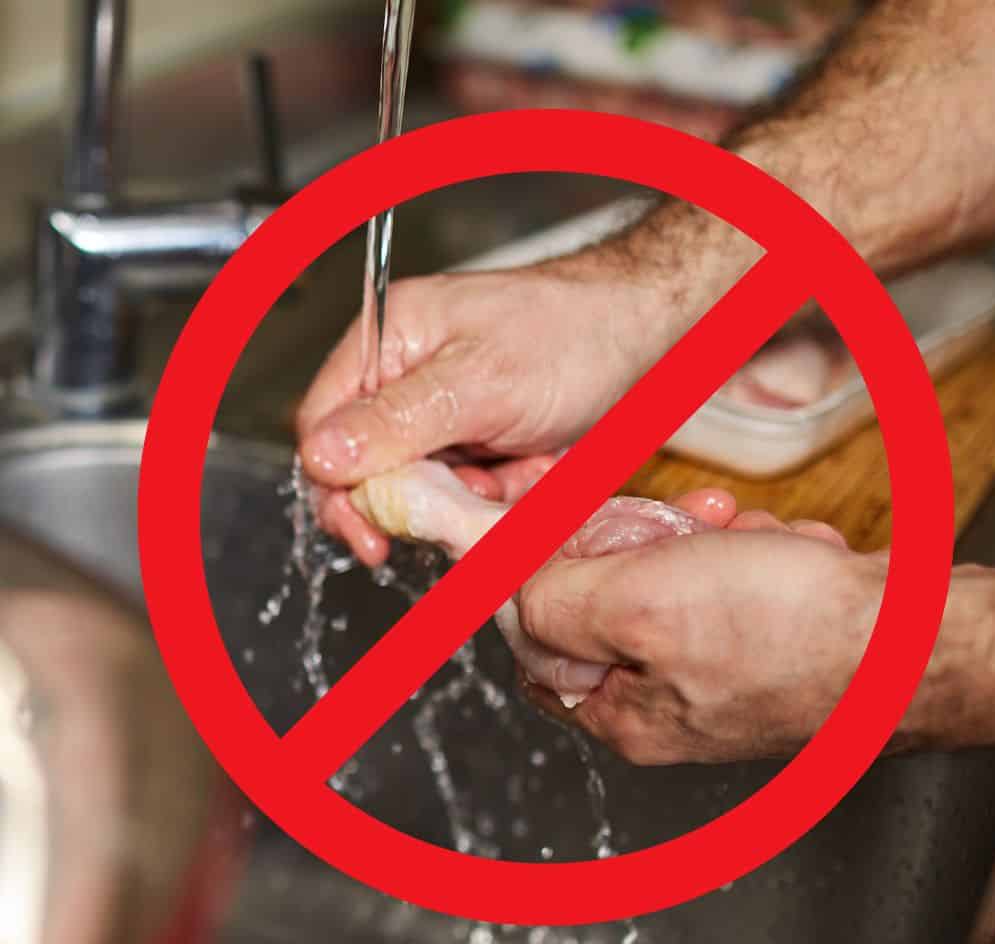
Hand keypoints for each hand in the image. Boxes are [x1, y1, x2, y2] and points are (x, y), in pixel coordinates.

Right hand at [296, 257, 673, 564]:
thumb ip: (398, 421)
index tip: (368, 534)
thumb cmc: (573, 333)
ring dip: (467, 502)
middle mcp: (407, 378)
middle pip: (368, 466)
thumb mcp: (481, 381)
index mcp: (389, 341)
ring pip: (423, 489)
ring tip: (517, 478)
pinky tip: (535, 473)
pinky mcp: (481, 441)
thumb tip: (321, 458)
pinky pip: (468, 493)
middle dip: (413, 500)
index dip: (336, 486)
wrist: (647, 335)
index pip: (323, 425)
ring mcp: (445, 413)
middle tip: (449, 521)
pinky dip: (499, 497)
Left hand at [517, 501, 884, 764]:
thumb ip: (553, 598)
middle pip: (607, 601)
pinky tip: (786, 554)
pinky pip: (732, 579)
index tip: (557, 521)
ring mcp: (721, 674)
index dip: (540, 573)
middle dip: (640, 542)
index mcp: (622, 713)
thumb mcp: (640, 603)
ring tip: (746, 538)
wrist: (919, 638)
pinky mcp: (768, 643)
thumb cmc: (795, 633)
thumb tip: (500, 589)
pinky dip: (754, 553)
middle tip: (678, 521)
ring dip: (703, 540)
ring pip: (673, 578)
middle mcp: (667, 704)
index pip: (537, 641)